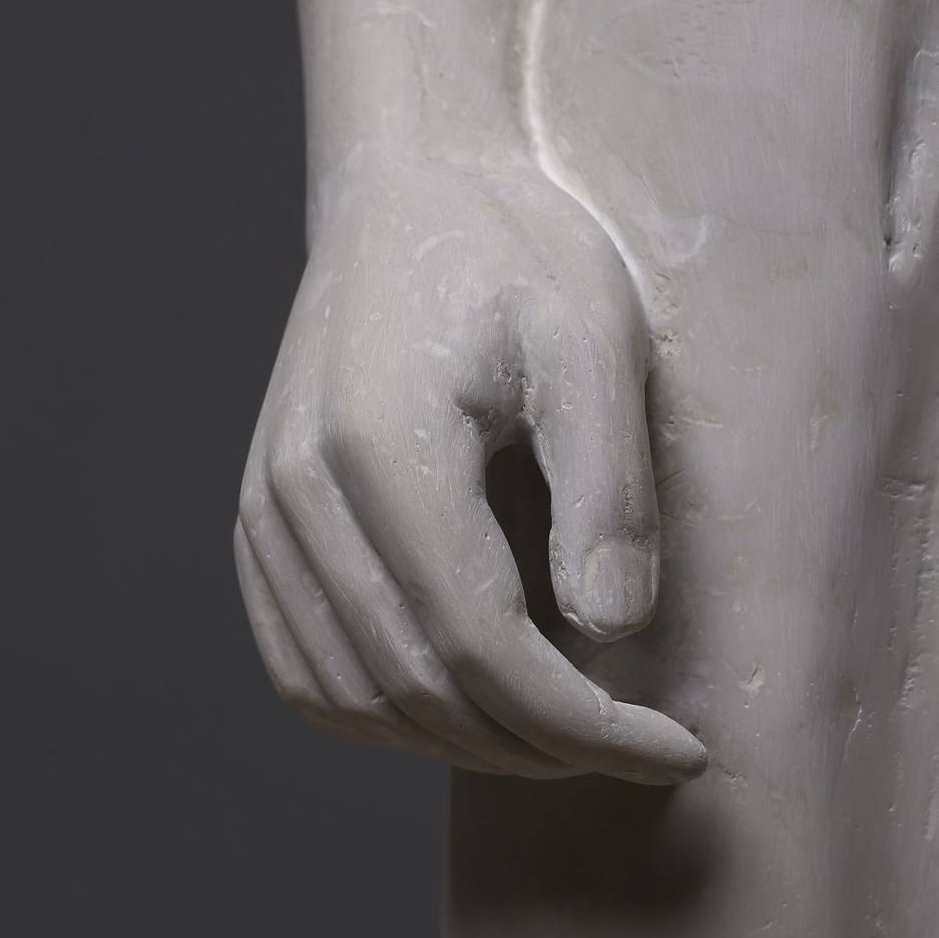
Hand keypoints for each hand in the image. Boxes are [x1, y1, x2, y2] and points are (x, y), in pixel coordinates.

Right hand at [235, 151, 706, 783]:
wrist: (412, 188)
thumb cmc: (518, 255)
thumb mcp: (594, 346)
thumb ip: (606, 490)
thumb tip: (609, 637)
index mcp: (381, 449)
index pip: (482, 649)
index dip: (584, 725)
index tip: (680, 748)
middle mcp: (299, 495)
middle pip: (418, 690)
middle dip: (539, 747)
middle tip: (639, 749)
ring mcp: (265, 514)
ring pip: (352, 699)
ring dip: (464, 744)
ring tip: (566, 736)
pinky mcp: (258, 526)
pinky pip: (304, 668)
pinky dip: (385, 718)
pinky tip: (469, 710)